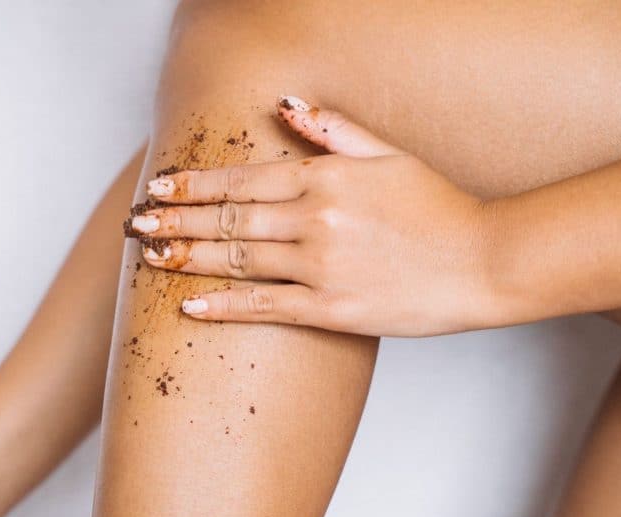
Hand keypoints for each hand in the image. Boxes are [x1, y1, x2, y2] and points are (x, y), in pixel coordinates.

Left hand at [128, 96, 498, 336]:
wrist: (485, 262)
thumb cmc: (439, 207)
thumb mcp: (389, 153)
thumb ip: (332, 130)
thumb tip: (285, 104)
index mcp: (325, 178)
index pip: (240, 180)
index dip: (193, 184)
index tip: (157, 188)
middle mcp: (315, 219)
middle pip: (227, 220)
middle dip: (175, 221)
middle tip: (136, 225)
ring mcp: (322, 265)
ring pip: (237, 260)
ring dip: (188, 258)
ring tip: (152, 257)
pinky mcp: (333, 309)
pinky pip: (266, 306)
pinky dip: (225, 304)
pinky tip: (191, 305)